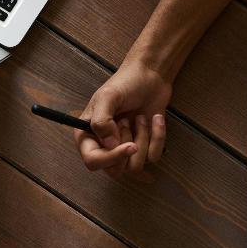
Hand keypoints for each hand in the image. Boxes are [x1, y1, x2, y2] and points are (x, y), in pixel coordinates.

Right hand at [74, 56, 171, 177]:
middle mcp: (104, 147)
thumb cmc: (125, 83)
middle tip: (127, 121)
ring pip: (135, 166)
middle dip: (126, 147)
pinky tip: (155, 118)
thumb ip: (101, 121)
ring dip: (142, 139)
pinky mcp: (144, 149)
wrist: (150, 77)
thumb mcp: (108, 97)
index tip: (129, 146)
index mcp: (88, 136)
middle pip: (114, 170)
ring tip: (140, 117)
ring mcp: (125, 150)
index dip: (110, 158)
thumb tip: (109, 145)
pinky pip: (153, 157)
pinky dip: (157, 136)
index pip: (93, 161)